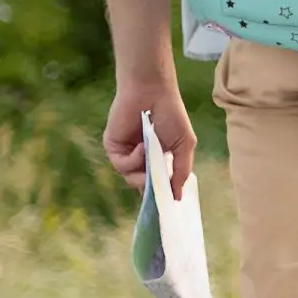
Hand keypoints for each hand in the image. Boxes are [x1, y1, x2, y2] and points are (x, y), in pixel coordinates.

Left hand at [103, 82, 195, 201]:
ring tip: (152, 154)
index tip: (167, 205)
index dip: (161, 194)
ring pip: (131, 178)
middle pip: (143, 186)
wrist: (152, 92)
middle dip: (152, 188)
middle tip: (159, 187)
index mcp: (158, 158)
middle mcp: (141, 159)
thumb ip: (182, 171)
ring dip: (143, 171)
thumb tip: (178, 197)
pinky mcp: (113, 148)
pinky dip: (134, 159)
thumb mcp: (184, 144)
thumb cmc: (172, 114)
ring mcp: (126, 154)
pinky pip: (122, 165)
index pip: (157, 183)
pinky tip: (142, 146)